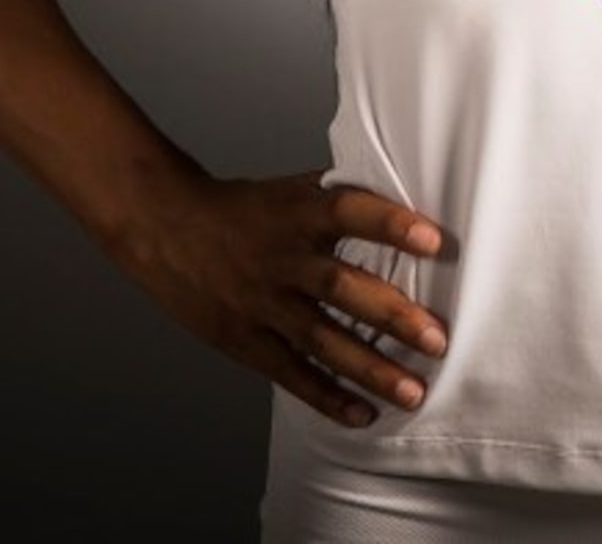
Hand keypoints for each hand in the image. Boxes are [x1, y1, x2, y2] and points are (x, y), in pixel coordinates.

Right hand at [108, 169, 451, 428]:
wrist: (164, 227)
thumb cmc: (242, 208)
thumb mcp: (290, 190)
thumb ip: (341, 195)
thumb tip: (407, 188)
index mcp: (298, 214)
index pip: (348, 212)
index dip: (390, 224)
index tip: (434, 239)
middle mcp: (283, 259)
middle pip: (341, 287)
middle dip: (392, 315)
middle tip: (437, 339)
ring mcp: (262, 303)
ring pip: (321, 340)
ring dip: (370, 369)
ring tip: (413, 391)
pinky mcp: (244, 340)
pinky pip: (290, 373)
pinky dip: (326, 396)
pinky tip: (362, 414)